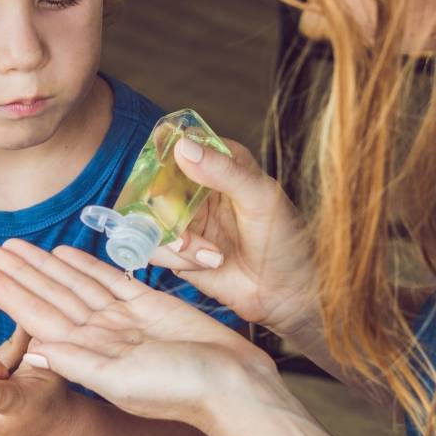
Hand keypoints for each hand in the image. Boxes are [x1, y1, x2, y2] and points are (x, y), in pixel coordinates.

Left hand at [0, 239, 276, 426]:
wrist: (233, 388)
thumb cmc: (181, 391)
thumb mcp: (124, 383)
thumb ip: (81, 364)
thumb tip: (36, 349)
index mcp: (88, 355)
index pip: (38, 316)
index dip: (9, 293)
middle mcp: (100, 335)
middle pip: (50, 296)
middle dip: (18, 272)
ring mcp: (123, 320)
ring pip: (74, 285)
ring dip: (44, 265)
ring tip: (14, 245)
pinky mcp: (149, 306)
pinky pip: (109, 281)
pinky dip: (86, 266)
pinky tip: (64, 253)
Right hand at [146, 137, 317, 337]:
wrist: (286, 291)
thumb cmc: (284, 238)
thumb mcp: (260, 197)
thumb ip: (223, 171)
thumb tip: (183, 147)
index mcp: (220, 162)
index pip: (179, 144)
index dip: (163, 154)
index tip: (164, 172)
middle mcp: (197, 187)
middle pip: (153, 182)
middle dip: (161, 205)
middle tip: (180, 222)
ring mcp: (185, 219)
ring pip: (149, 218)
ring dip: (175, 238)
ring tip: (208, 252)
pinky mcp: (177, 250)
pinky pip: (155, 248)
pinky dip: (177, 257)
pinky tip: (209, 261)